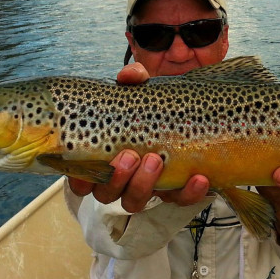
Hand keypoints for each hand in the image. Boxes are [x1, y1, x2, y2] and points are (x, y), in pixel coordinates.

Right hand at [67, 63, 210, 211]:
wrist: (191, 114)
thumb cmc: (152, 106)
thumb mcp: (142, 90)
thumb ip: (134, 80)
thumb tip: (129, 76)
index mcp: (102, 158)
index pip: (81, 179)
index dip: (80, 178)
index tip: (86, 165)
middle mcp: (120, 179)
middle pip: (105, 193)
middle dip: (116, 178)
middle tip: (131, 155)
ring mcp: (146, 188)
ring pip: (134, 202)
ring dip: (143, 185)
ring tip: (157, 159)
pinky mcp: (175, 192)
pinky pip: (178, 200)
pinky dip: (188, 193)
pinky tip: (199, 178)